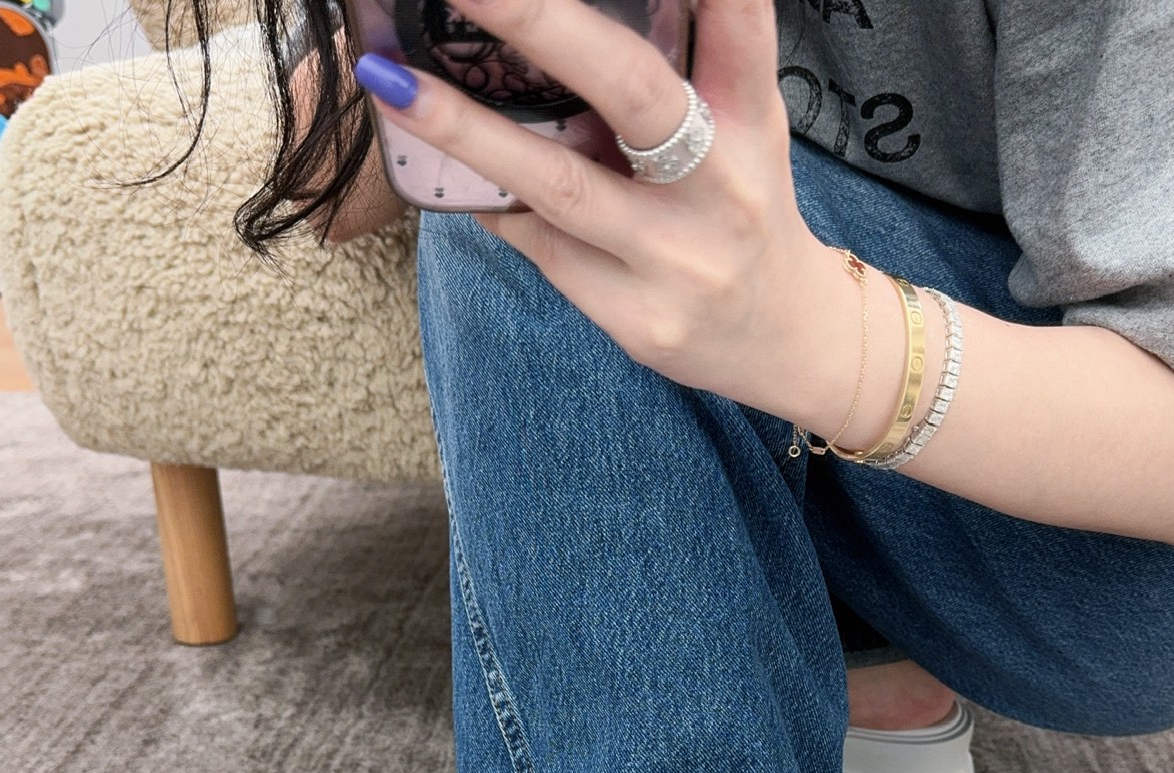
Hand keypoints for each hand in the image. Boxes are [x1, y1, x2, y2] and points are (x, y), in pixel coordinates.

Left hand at [355, 0, 871, 434]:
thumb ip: (691, 55)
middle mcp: (722, 185)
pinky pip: (542, 247)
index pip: (736, 22)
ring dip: (468, 131)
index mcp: (750, 118)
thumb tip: (589, 6)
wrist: (782, 339)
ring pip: (561, 188)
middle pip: (633, 92)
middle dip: (541, 24)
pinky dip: (493, 201)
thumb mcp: (742, 123)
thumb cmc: (740, 209)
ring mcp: (678, 260)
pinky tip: (456, 173)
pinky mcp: (639, 319)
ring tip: (391, 82)